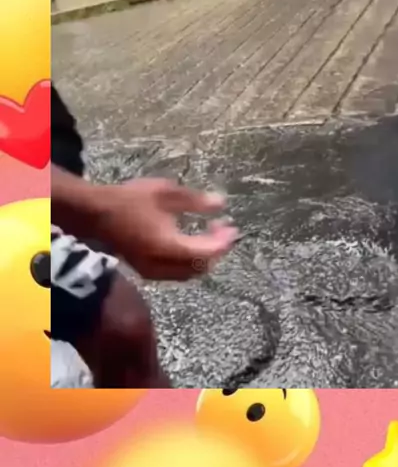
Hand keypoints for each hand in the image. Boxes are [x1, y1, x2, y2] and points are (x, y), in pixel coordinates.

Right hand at [94, 178, 237, 280]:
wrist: (96, 213)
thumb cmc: (131, 200)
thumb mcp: (166, 192)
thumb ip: (195, 200)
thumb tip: (220, 204)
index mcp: (169, 246)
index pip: (206, 252)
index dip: (223, 242)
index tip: (232, 227)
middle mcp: (162, 265)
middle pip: (200, 268)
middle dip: (216, 251)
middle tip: (224, 229)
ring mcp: (152, 271)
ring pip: (188, 273)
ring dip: (203, 258)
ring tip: (212, 234)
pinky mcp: (146, 271)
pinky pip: (176, 273)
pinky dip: (189, 261)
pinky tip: (191, 242)